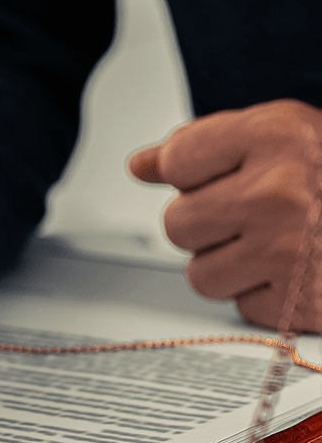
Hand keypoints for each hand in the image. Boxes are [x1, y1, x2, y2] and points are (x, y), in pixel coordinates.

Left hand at [129, 99, 321, 330]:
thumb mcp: (287, 135)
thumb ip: (209, 147)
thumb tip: (140, 165)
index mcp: (277, 136)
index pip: (176, 160)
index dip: (193, 172)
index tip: (222, 174)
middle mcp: (279, 193)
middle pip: (177, 223)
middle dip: (209, 223)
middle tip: (258, 214)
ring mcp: (289, 251)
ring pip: (199, 273)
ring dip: (230, 265)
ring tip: (279, 243)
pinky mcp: (300, 303)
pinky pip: (241, 307)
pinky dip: (265, 295)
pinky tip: (300, 270)